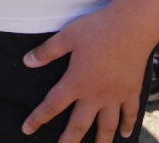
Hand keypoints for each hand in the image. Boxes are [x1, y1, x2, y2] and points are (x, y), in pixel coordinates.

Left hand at [19, 5, 149, 140]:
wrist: (131, 27)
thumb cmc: (97, 29)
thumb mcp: (67, 36)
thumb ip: (47, 52)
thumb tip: (27, 62)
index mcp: (76, 82)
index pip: (52, 105)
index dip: (38, 118)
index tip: (27, 129)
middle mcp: (95, 94)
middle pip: (79, 125)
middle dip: (69, 140)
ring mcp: (115, 95)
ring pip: (107, 125)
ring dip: (100, 140)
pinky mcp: (132, 90)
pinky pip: (130, 113)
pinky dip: (128, 125)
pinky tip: (125, 135)